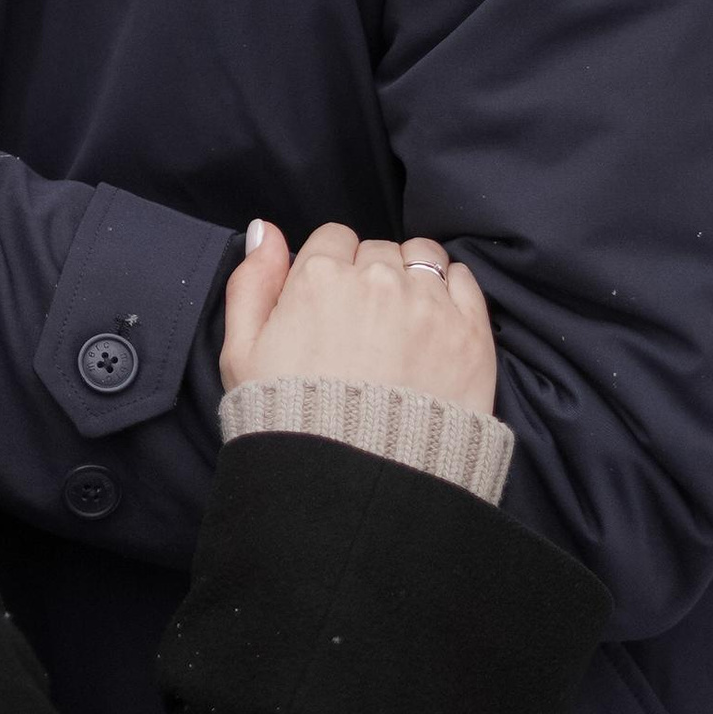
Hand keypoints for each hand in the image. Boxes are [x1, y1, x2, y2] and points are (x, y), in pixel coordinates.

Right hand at [221, 220, 496, 416]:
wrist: (359, 483)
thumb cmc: (292, 422)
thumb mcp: (243, 354)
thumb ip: (252, 283)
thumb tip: (265, 230)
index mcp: (319, 278)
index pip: (333, 239)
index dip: (330, 269)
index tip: (332, 303)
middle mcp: (378, 280)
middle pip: (378, 249)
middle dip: (370, 275)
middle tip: (364, 324)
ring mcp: (428, 305)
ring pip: (424, 257)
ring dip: (413, 275)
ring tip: (402, 321)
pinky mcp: (470, 333)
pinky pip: (465, 280)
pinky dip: (452, 290)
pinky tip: (434, 323)